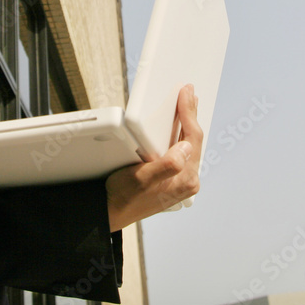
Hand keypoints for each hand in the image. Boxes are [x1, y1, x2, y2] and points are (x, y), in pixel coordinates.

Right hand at [105, 84, 201, 231]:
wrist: (110, 213)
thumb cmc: (123, 197)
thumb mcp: (141, 178)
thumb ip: (167, 165)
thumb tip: (185, 148)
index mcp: (186, 179)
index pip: (193, 138)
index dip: (189, 112)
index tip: (186, 93)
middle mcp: (188, 180)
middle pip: (194, 139)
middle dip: (191, 114)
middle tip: (190, 92)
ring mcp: (182, 180)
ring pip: (189, 144)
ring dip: (186, 123)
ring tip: (186, 104)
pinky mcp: (173, 179)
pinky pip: (181, 151)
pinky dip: (179, 134)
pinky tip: (176, 125)